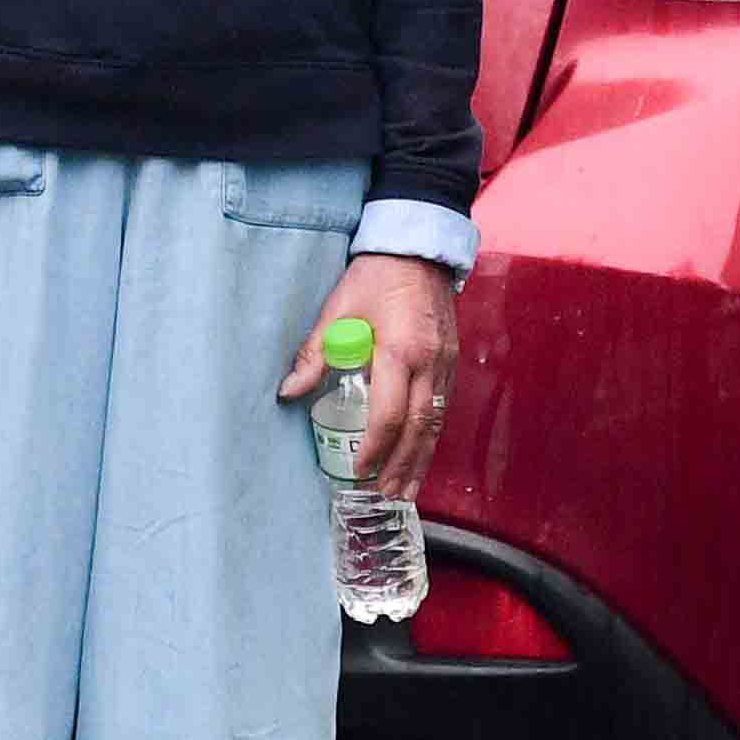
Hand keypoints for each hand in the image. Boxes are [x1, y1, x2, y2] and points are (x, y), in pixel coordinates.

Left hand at [281, 256, 457, 489]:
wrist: (419, 245)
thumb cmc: (376, 275)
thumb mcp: (339, 308)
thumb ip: (315, 353)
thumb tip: (288, 392)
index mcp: (401, 350)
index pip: (390, 414)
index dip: (376, 448)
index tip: (360, 469)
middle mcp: (431, 363)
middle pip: (420, 428)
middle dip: (403, 466)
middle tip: (386, 494)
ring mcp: (447, 363)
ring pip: (437, 422)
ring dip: (421, 459)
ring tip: (405, 489)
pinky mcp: (452, 360)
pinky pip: (443, 407)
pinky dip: (431, 436)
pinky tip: (420, 454)